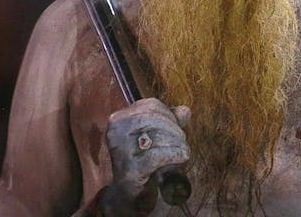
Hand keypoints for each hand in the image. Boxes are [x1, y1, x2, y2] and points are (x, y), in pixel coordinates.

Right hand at [100, 98, 190, 215]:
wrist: (129, 195)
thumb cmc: (143, 162)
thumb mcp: (155, 137)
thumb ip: (170, 122)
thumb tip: (185, 111)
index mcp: (118, 119)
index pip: (150, 105)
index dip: (168, 114)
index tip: (177, 126)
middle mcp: (116, 131)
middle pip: (154, 119)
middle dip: (174, 129)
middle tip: (183, 140)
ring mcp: (120, 150)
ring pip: (157, 136)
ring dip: (177, 143)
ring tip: (184, 151)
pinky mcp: (130, 169)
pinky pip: (157, 156)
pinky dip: (174, 155)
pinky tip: (182, 158)